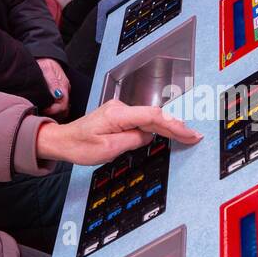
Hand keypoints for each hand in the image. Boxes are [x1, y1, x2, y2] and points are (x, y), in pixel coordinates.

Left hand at [35, 99, 202, 165]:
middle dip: (176, 126)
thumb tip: (148, 135)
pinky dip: (156, 126)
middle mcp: (120, 107)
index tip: (189, 133)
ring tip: (187, 136)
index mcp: (118, 114)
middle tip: (195, 137)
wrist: (62, 140)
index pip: (153, 116)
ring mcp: (119, 110)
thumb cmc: (79, 146)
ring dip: (167, 126)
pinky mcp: (119, 116)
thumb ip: (131, 140)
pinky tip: (167, 133)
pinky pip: (141, 120)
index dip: (174, 124)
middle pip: (154, 115)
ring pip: (149, 117)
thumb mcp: (107, 149)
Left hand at [36, 58, 69, 116]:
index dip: (53, 111)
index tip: (43, 110)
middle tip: (41, 112)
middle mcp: (65, 89)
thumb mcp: (46, 69)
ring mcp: (63, 91)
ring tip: (42, 111)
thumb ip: (53, 82)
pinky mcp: (59, 92)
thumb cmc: (43, 61)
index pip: (63, 106)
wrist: (43, 56)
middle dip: (54, 114)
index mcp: (63, 85)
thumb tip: (58, 95)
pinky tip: (45, 108)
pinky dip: (53, 109)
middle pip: (64, 110)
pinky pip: (59, 105)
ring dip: (54, 113)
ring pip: (63, 109)